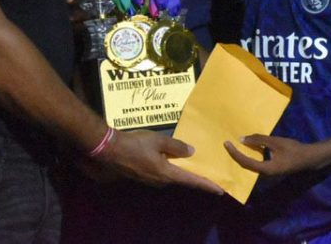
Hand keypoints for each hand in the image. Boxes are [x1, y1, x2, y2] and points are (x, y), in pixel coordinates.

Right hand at [97, 129, 223, 194]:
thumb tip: (191, 152)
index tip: (221, 189)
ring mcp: (151, 179)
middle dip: (197, 177)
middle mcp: (161, 180)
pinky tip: (176, 159)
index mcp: (166, 173)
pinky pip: (164, 172)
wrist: (110, 150)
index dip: (207, 184)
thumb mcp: (159, 141)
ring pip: (173, 176)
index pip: (191, 180)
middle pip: (183, 179)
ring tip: (197, 164)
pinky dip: (173, 167)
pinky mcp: (144, 175)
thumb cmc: (136, 144)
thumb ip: (176, 147)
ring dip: (184, 171)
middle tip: (211, 173)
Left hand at [224, 134, 324, 176]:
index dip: (234, 153)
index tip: (226, 143)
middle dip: (235, 155)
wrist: (308, 158)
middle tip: (227, 144)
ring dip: (242, 156)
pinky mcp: (270, 168)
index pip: (245, 162)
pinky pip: (256, 163)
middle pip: (245, 165)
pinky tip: (249, 148)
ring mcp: (267, 172)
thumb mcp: (276, 142)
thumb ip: (259, 140)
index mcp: (265, 169)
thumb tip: (242, 139)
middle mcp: (264, 173)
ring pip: (250, 165)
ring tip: (235, 146)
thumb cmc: (293, 150)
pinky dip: (250, 156)